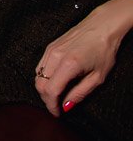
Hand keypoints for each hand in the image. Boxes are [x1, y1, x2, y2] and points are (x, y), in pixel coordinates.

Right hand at [34, 0, 132, 115]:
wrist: (102, 26)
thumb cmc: (104, 50)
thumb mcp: (98, 77)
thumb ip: (80, 93)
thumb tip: (66, 106)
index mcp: (68, 66)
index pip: (51, 91)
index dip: (52, 105)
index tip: (56, 114)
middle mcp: (55, 56)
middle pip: (40, 84)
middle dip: (46, 98)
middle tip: (56, 107)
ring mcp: (50, 50)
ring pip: (37, 75)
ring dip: (44, 88)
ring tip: (56, 95)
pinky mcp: (49, 46)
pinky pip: (40, 65)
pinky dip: (43, 77)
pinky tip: (54, 81)